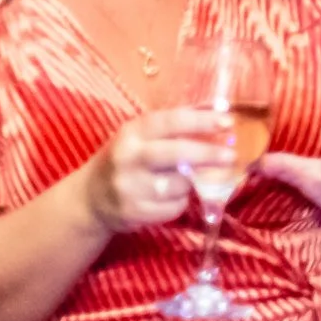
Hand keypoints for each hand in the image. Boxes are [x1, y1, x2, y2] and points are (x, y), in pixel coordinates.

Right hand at [81, 107, 233, 234]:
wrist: (90, 197)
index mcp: (133, 132)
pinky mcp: (132, 212)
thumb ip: (177, 122)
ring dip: (192, 183)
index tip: (228, 121)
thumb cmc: (128, 158)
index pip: (172, 122)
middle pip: (176, 154)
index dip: (202, 121)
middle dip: (207, 155)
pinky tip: (171, 197)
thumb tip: (220, 108)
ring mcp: (128, 187)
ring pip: (178, 185)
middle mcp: (128, 157)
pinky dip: (180, 203)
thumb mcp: (143, 134)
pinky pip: (173, 208)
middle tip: (230, 156)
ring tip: (188, 179)